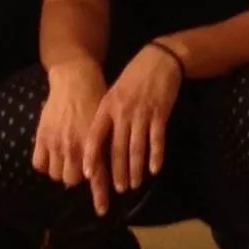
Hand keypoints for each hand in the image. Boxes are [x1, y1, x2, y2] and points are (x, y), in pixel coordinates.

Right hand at [32, 58, 106, 193]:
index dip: (100, 196)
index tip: (102, 211)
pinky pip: (40, 164)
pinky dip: (46, 164)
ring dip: (62, 171)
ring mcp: (56, 142)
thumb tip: (109, 168)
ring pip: (56, 174)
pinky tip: (52, 156)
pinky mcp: (41, 137)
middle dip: (77, 178)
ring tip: (66, 159)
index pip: (97, 177)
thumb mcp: (106, 124)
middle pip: (72, 180)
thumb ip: (106, 147)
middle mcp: (74, 147)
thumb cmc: (96, 98)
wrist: (74, 78)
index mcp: (94, 144)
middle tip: (80, 168)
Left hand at [87, 42, 182, 207]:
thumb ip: (106, 116)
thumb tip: (98, 143)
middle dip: (117, 171)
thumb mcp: (113, 94)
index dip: (91, 156)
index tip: (88, 175)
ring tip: (135, 184)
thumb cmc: (132, 79)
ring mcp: (142, 114)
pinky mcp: (159, 114)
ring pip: (137, 147)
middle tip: (118, 189)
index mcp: (107, 107)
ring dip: (136, 168)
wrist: (158, 60)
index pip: (95, 136)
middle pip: (118, 147)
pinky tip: (155, 169)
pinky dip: (156, 155)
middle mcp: (122, 112)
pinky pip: (157, 139)